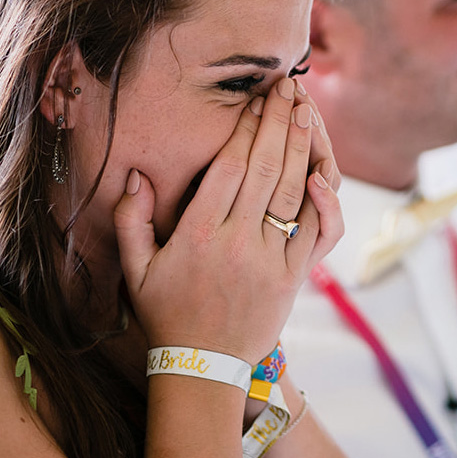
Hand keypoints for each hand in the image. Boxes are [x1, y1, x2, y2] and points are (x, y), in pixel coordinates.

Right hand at [113, 77, 342, 363]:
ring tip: (306, 111)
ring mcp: (270, 259)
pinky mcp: (294, 278)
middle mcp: (238, 241)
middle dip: (278, 122)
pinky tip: (323, 173)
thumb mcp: (136, 269)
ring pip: (293, 192)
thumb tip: (135, 174)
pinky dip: (324, 203)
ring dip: (302, 147)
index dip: (247, 128)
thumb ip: (131, 219)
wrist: (204, 369)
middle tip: (288, 88)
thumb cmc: (166, 314)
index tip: (257, 98)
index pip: (231, 166)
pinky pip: (317, 234)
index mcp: (199, 233)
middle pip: (266, 168)